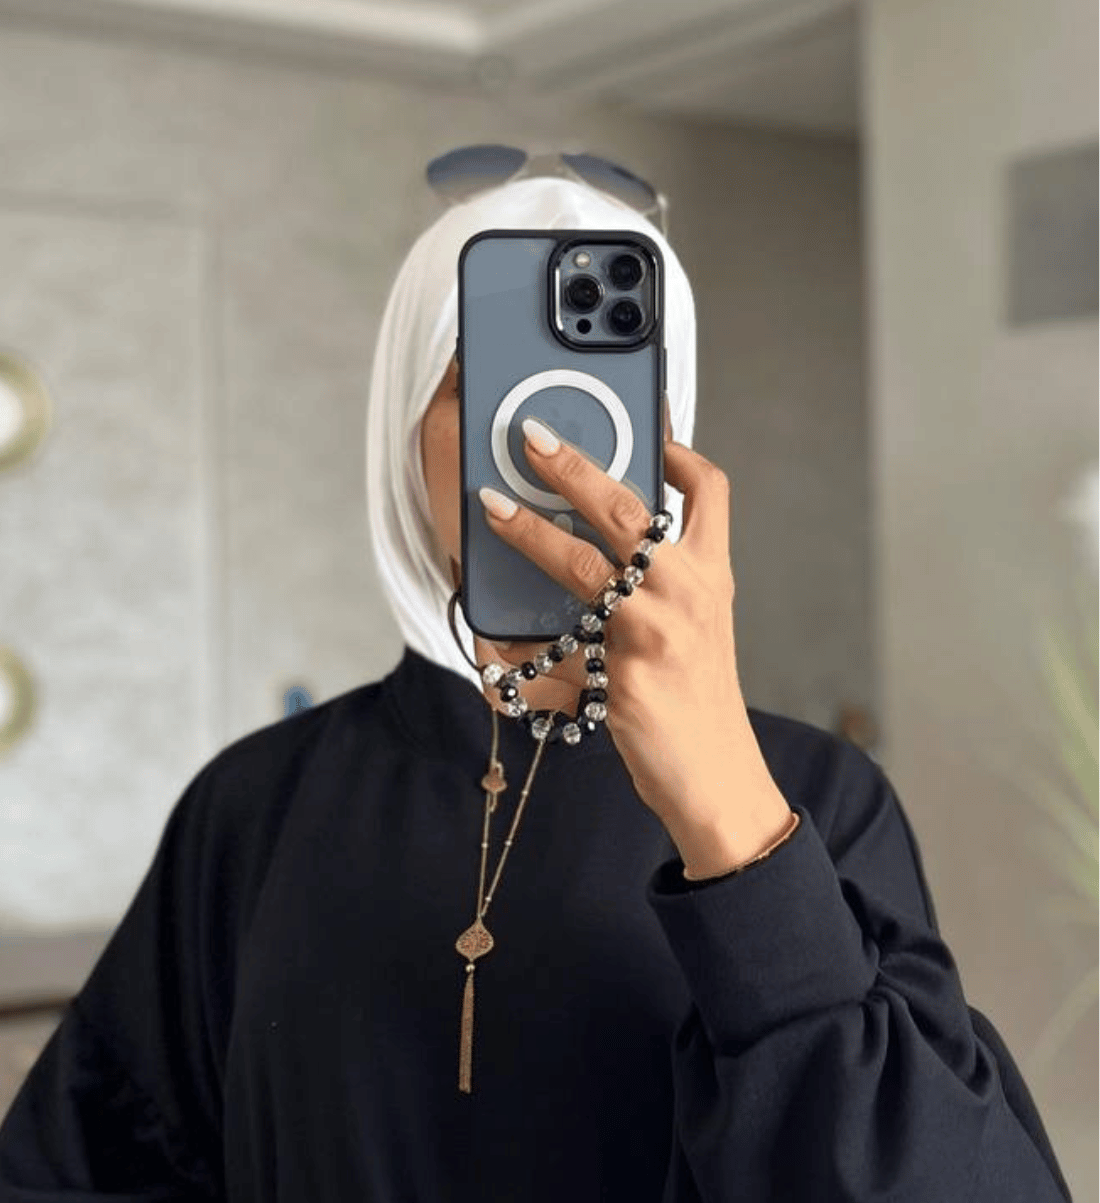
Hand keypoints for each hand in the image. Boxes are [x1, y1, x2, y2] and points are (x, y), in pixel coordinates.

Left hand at [474, 418, 794, 877]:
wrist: (716, 777)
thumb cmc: (697, 703)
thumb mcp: (695, 631)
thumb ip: (659, 588)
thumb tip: (606, 553)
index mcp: (709, 578)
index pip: (709, 493)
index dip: (677, 450)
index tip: (645, 425)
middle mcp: (687, 596)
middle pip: (628, 510)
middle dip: (574, 467)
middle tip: (533, 437)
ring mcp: (655, 635)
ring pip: (582, 566)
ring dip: (529, 533)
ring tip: (491, 508)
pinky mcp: (622, 678)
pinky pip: (551, 652)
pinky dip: (512, 651)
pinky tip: (487, 647)